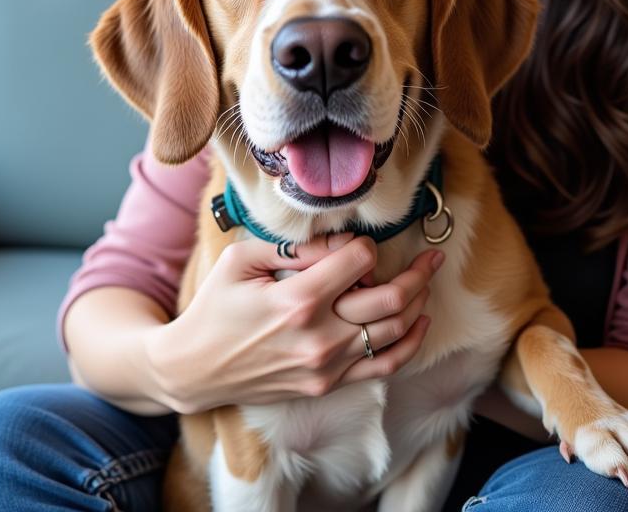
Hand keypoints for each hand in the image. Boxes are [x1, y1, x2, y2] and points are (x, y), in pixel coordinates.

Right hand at [151, 234, 441, 412]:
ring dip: (420, 301)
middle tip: (433, 256)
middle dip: (419, 271)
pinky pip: (384, 365)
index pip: (359, 260)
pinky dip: (410, 341)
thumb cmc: (216, 307)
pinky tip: (419, 320)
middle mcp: (319, 335)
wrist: (194, 369)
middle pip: (391, 297)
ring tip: (428, 279)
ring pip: (395, 330)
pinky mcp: (327, 385)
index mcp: (296, 298)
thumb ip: (296, 249)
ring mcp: (326, 365)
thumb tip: (342, 242)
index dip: (364, 244)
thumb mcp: (243, 260)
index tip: (355, 244)